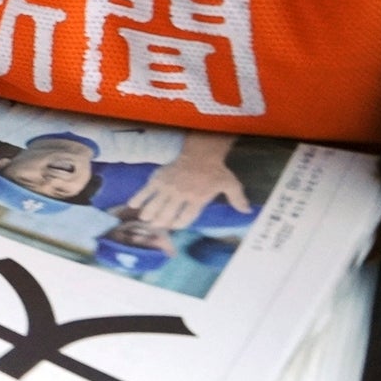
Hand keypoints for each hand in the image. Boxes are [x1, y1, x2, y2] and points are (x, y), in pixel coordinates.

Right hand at [128, 134, 249, 230]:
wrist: (200, 153)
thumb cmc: (216, 171)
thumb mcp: (231, 185)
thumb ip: (238, 199)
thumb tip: (248, 211)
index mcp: (197, 199)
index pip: (186, 217)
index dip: (178, 224)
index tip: (174, 226)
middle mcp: (181, 195)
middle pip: (167, 214)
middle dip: (161, 222)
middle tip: (155, 227)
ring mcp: (168, 187)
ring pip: (155, 205)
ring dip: (149, 214)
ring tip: (144, 219)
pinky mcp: (159, 178)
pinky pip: (146, 190)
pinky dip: (138, 198)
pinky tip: (132, 205)